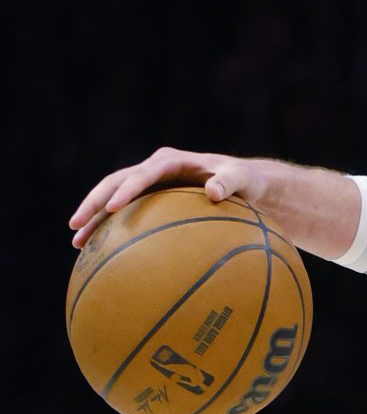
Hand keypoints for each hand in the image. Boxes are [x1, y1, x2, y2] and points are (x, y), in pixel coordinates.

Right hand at [70, 147, 260, 247]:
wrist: (244, 183)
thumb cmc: (245, 181)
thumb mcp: (242, 179)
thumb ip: (229, 182)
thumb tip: (213, 192)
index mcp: (171, 161)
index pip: (142, 174)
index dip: (127, 189)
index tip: (112, 207)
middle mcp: (154, 169)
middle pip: (115, 183)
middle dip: (94, 203)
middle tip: (75, 225)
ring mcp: (149, 183)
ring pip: (112, 197)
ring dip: (94, 217)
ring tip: (77, 242)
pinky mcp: (150, 198)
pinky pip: (125, 212)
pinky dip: (111, 227)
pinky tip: (100, 252)